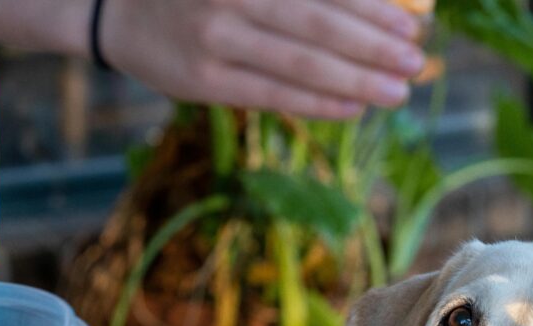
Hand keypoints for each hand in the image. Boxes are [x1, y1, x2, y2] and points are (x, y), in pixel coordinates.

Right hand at [100, 0, 424, 117]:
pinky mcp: (204, 82)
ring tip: (399, 91)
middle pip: (320, 25)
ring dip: (358, 80)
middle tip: (416, 61)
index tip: (416, 24)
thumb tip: (372, 5)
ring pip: (301, 64)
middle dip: (376, 46)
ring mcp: (215, 39)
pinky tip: (355, 107)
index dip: (375, 8)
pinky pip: (274, 95)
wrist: (116, 8)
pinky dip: (319, 103)